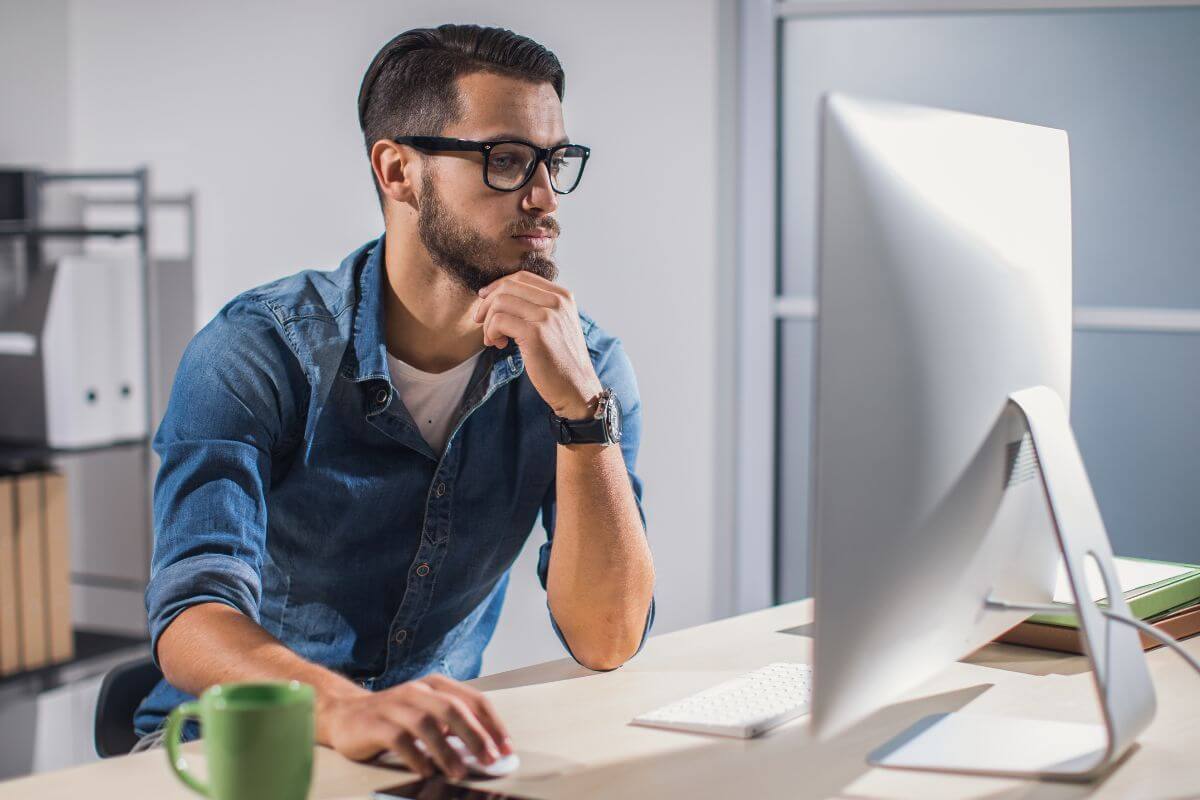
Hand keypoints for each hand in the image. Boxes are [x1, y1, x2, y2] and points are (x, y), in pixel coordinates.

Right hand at [319, 674, 512, 780]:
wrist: (344, 715)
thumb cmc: (394, 718)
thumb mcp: (427, 714)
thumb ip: (453, 726)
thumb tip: (487, 749)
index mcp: (435, 685)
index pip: (473, 700)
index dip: (493, 724)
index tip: (506, 748)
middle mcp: (417, 691)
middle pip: (453, 709)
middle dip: (476, 736)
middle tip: (490, 759)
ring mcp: (395, 706)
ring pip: (428, 724)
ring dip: (447, 751)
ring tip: (459, 772)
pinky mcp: (376, 724)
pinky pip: (400, 740)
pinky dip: (416, 756)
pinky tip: (427, 771)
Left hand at [473, 271, 602, 419]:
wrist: (577, 388)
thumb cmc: (561, 360)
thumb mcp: (556, 325)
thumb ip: (537, 307)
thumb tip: (498, 295)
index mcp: (562, 296)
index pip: (521, 277)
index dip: (497, 286)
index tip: (484, 300)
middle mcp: (557, 302)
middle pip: (508, 286)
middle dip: (487, 304)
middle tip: (480, 322)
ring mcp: (547, 316)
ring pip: (500, 302)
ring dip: (488, 322)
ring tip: (492, 339)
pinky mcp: (536, 334)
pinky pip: (499, 321)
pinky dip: (491, 332)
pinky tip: (499, 344)